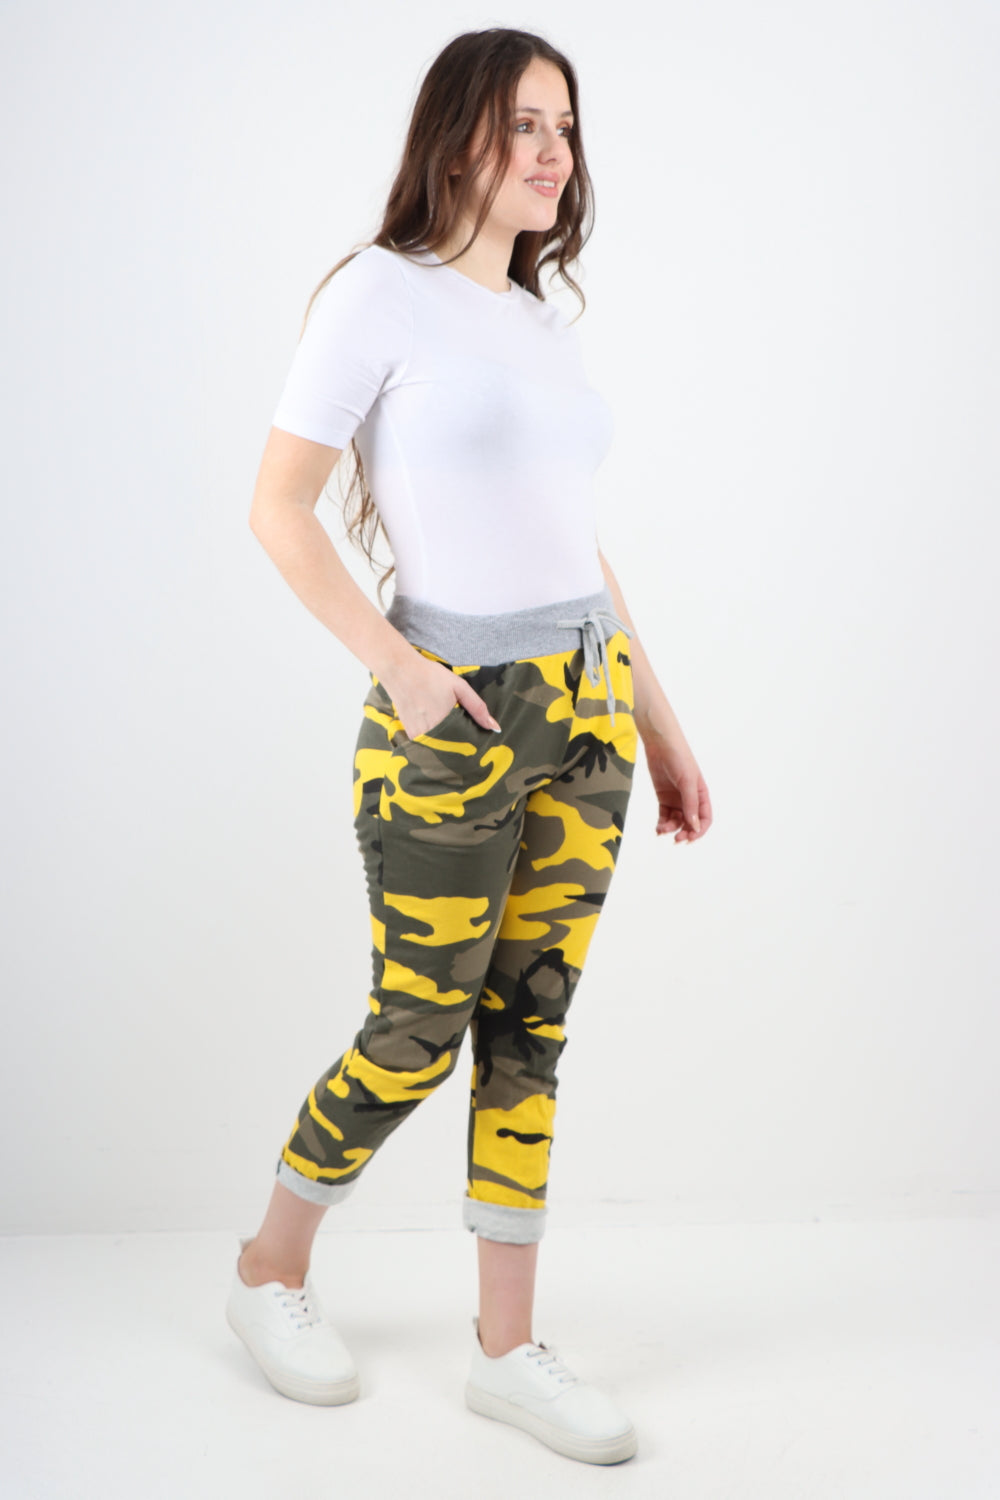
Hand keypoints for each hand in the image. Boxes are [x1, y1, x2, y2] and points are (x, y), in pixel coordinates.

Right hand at [380, 654, 500, 740]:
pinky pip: (426, 746)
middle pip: (451, 751)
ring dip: (448, 749)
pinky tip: (441, 737)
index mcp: (446, 723)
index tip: (480, 749)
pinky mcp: (410, 734)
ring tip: (457, 743)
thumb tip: (495, 728)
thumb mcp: (459, 687)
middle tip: (471, 749)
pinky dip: (434, 744)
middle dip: (461, 750)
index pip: (465, 746)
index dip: (473, 748)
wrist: (400, 670)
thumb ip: (477, 708)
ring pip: (438, 750)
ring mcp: (418, 736)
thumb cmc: (431, 676)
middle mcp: (430, 733)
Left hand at [643, 731, 712, 843]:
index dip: (700, 830)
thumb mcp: (687, 781)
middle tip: (676, 839)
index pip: (705, 818)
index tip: (691, 837)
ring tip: (662, 830)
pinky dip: (662, 824)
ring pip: (676, 821)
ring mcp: (676, 799)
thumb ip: (690, 804)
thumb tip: (695, 825)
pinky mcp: (663, 798)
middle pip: (690, 822)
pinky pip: (664, 816)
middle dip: (684, 832)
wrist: (660, 745)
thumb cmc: (679, 758)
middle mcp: (690, 799)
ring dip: (671, 828)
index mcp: (701, 794)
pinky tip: (658, 828)